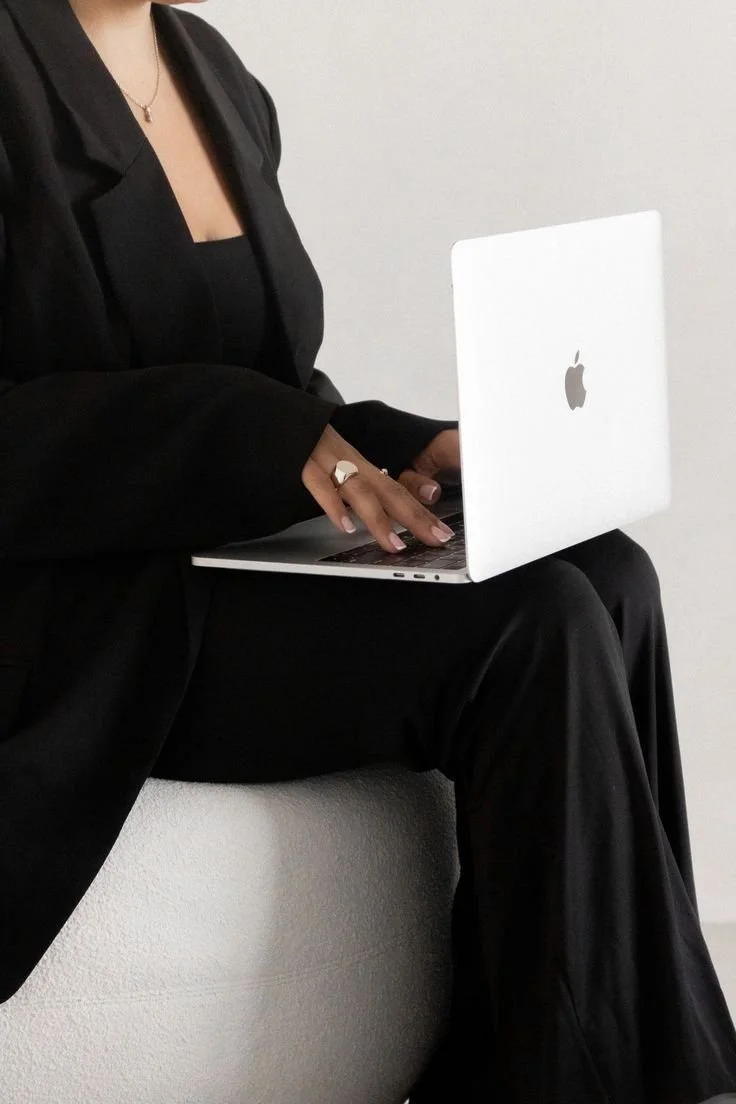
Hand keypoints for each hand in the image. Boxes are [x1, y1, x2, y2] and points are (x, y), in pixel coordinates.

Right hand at [301, 425, 455, 553]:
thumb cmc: (304, 439)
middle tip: (437, 538)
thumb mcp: (334, 459)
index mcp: (358, 462)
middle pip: (388, 490)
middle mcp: (349, 460)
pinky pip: (319, 484)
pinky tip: (345, 526)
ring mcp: (326, 459)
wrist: (277, 412)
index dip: (421, 511)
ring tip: (394, 544)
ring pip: (359, 489)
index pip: (397, 489)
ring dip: (379, 519)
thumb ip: (355, 483)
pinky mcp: (301, 460)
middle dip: (415, 517)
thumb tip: (376, 512)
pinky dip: (333, 506)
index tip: (442, 532)